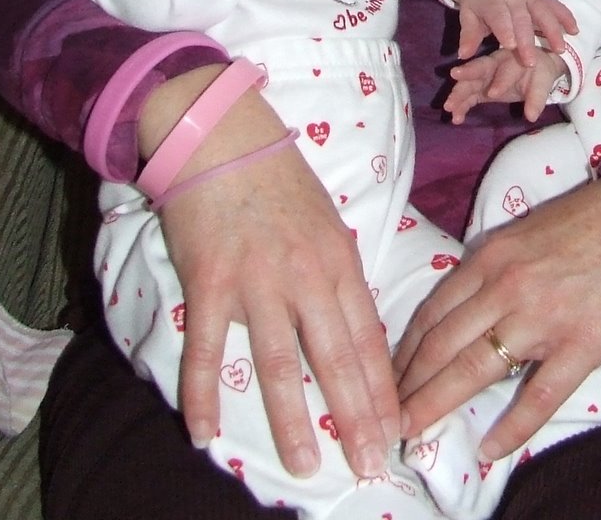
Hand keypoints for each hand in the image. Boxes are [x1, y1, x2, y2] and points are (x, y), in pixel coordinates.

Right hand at [143, 80, 396, 479]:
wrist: (221, 135)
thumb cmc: (277, 179)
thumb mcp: (325, 223)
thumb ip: (337, 275)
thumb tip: (354, 328)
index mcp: (338, 260)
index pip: (369, 337)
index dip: (383, 388)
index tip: (397, 431)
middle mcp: (305, 275)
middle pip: (336, 358)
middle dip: (356, 417)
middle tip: (370, 465)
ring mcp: (257, 281)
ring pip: (280, 363)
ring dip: (292, 419)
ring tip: (308, 464)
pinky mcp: (211, 282)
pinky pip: (206, 350)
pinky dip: (203, 395)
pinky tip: (204, 435)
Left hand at [394, 180, 600, 458]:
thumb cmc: (591, 220)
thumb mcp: (524, 232)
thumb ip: (491, 267)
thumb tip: (462, 305)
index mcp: (491, 257)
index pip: (431, 313)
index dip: (403, 353)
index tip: (386, 380)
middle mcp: (506, 288)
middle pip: (440, 346)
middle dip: (407, 388)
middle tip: (386, 419)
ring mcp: (542, 319)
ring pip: (473, 370)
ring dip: (436, 406)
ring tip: (412, 434)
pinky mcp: (581, 345)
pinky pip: (538, 396)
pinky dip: (510, 428)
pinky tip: (489, 450)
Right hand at [444, 47, 566, 123]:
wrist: (535, 69)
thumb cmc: (539, 72)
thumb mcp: (543, 82)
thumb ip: (536, 98)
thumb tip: (532, 116)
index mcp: (511, 59)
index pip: (505, 70)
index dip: (500, 81)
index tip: (493, 93)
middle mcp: (494, 65)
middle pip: (480, 68)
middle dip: (468, 73)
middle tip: (455, 76)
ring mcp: (485, 77)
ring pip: (470, 82)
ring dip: (459, 93)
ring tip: (449, 106)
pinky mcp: (480, 89)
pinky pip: (468, 97)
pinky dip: (461, 106)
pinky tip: (455, 118)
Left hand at [454, 0, 576, 64]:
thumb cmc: (478, 5)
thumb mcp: (468, 16)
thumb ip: (468, 35)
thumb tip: (463, 55)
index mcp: (493, 1)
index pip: (499, 15)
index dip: (504, 29)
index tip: (510, 46)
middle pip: (522, 18)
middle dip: (528, 39)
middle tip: (532, 62)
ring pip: (544, 10)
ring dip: (553, 29)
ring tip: (560, 49)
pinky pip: (556, 5)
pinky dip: (566, 16)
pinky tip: (575, 30)